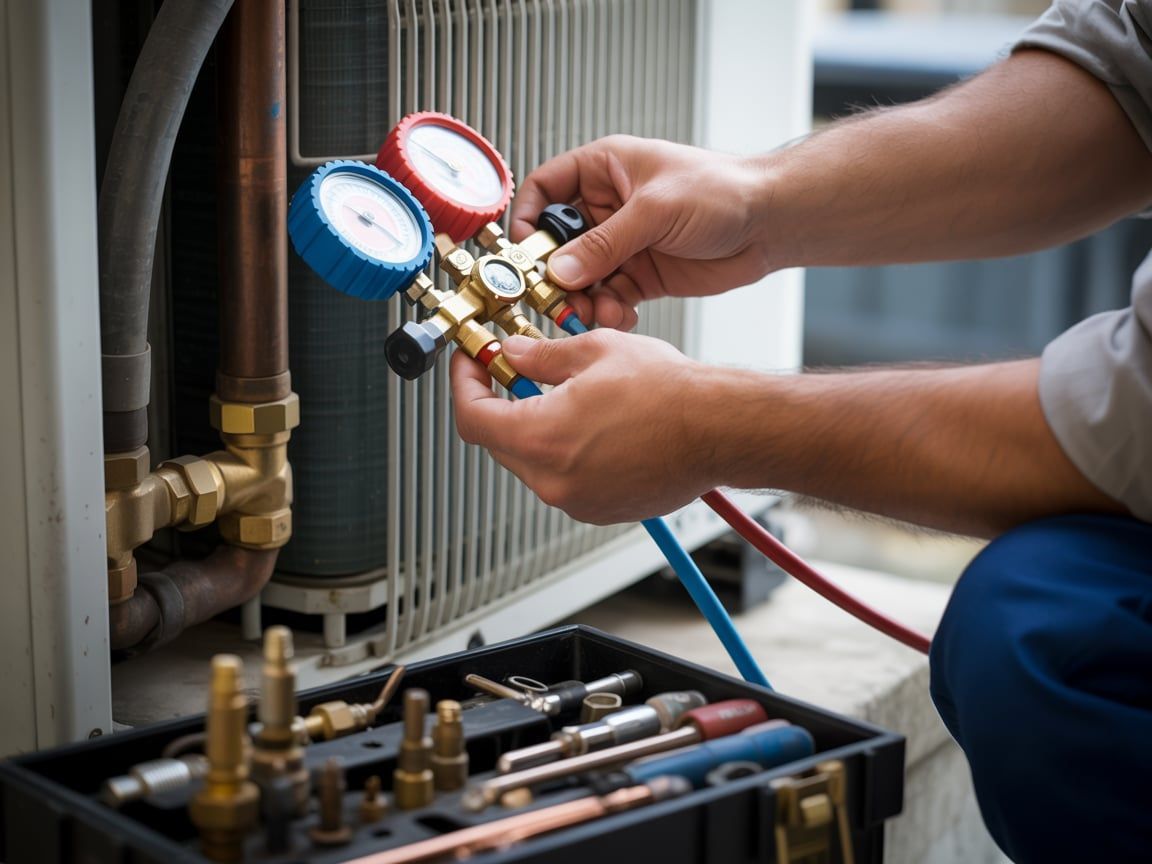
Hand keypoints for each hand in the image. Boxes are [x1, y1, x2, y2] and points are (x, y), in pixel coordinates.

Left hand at [449, 330, 714, 523]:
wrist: (719, 430)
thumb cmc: (670, 394)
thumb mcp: (594, 352)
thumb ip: (541, 356)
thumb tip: (514, 353)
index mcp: (541, 439)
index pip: (472, 418)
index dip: (464, 386)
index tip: (472, 366)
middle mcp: (553, 480)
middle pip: (498, 443)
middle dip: (499, 406)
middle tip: (512, 373)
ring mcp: (578, 500)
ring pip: (532, 463)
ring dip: (534, 430)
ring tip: (564, 396)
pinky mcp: (601, 509)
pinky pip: (564, 480)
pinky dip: (565, 453)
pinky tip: (592, 425)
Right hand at [510, 135, 770, 330]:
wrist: (770, 223)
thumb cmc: (724, 190)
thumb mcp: (655, 211)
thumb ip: (604, 243)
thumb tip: (559, 269)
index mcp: (604, 169)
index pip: (546, 189)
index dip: (527, 218)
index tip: (523, 250)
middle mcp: (608, 207)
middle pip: (558, 242)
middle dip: (555, 273)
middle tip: (556, 296)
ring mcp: (623, 244)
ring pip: (581, 277)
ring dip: (582, 299)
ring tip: (594, 313)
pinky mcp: (641, 275)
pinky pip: (609, 297)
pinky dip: (608, 312)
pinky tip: (620, 317)